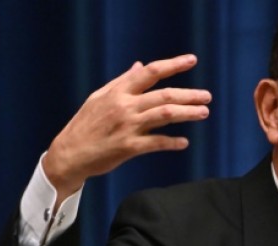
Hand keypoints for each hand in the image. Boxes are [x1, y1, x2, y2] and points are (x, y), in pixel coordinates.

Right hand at [43, 54, 211, 206]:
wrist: (69, 153)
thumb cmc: (86, 124)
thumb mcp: (100, 97)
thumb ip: (123, 82)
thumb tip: (140, 65)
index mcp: (118, 91)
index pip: (150, 72)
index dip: (173, 65)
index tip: (192, 60)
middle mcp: (124, 106)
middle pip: (164, 95)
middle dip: (189, 94)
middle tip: (207, 96)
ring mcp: (127, 126)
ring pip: (165, 115)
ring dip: (188, 113)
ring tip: (204, 112)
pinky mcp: (129, 147)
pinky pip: (157, 142)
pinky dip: (173, 142)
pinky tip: (184, 142)